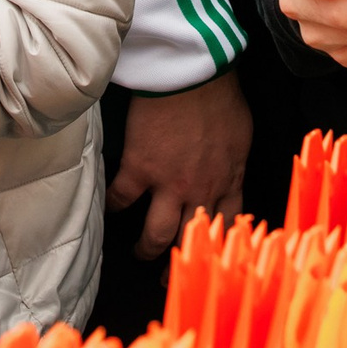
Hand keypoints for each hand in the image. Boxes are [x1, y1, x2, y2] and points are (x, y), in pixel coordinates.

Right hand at [109, 71, 249, 258]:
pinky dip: (112, 206)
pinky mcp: (140, 168)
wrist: (193, 73)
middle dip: (179, 261)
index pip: (226, 227)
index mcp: (229, 181)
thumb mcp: (240, 136)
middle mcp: (201, 191)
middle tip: (167, 274)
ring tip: (138, 252)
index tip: (206, 256)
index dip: (215, 246)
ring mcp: (169, 183)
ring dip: (146, 248)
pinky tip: (106, 209)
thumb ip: (233, 162)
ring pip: (157, 235)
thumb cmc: (221, 95)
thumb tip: (228, 171)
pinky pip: (121, 199)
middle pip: (190, 240)